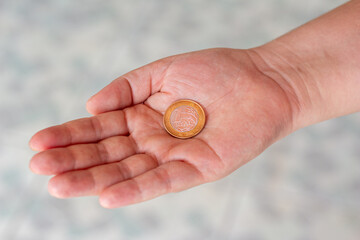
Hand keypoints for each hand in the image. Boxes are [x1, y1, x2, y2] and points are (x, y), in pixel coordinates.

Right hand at [29, 48, 292, 207]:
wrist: (262, 80)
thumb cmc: (216, 71)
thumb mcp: (163, 71)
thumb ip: (126, 87)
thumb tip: (90, 105)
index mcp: (143, 116)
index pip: (99, 128)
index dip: (69, 135)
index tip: (39, 141)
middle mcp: (153, 139)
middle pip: (107, 153)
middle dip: (73, 160)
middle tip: (40, 166)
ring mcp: (174, 156)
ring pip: (128, 171)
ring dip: (94, 179)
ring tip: (58, 184)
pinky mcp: (198, 168)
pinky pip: (163, 181)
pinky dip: (136, 189)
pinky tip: (108, 195)